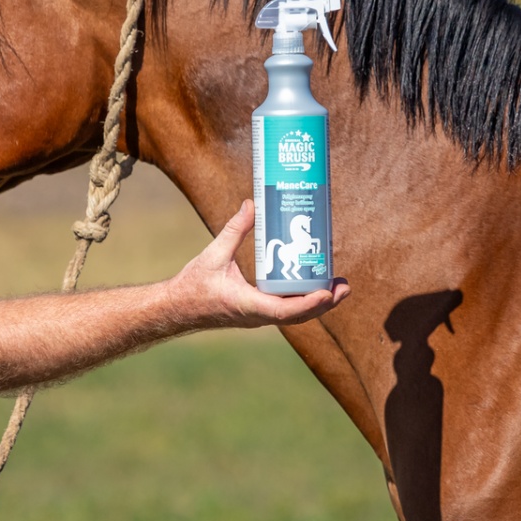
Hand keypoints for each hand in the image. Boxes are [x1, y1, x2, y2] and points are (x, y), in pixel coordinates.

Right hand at [175, 200, 349, 328]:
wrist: (177, 308)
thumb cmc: (193, 285)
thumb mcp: (213, 254)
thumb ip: (235, 229)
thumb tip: (252, 203)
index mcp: (247, 305)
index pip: (284, 312)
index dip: (309, 303)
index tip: (327, 293)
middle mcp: (257, 316)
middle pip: (299, 316)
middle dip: (324, 302)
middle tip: (344, 286)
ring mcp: (258, 318)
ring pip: (295, 315)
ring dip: (318, 303)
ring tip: (337, 286)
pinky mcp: (257, 314)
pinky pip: (285, 311)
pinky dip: (303, 301)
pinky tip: (313, 286)